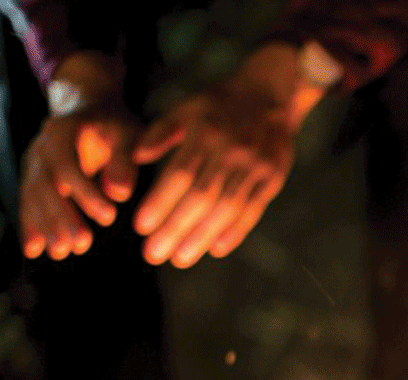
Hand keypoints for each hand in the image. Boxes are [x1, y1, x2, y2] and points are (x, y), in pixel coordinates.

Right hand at [20, 54, 136, 259]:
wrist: (87, 110)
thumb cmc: (114, 126)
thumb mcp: (127, 134)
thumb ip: (124, 161)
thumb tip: (119, 194)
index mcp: (63, 132)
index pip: (69, 165)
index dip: (86, 193)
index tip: (110, 218)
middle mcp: (41, 148)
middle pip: (45, 185)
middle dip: (62, 217)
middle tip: (82, 244)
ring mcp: (33, 164)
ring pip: (34, 197)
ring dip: (46, 227)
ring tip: (62, 253)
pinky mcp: (33, 179)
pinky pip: (28, 204)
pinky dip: (30, 228)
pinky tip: (34, 251)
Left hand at [132, 43, 319, 267]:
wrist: (271, 94)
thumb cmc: (220, 105)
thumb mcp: (187, 108)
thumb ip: (161, 133)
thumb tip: (135, 157)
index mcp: (205, 132)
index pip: (180, 174)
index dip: (160, 203)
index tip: (141, 228)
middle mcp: (231, 151)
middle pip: (201, 197)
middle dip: (175, 228)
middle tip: (154, 253)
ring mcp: (254, 167)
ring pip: (226, 209)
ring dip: (202, 237)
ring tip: (180, 258)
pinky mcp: (272, 179)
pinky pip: (253, 211)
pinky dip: (235, 232)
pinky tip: (216, 250)